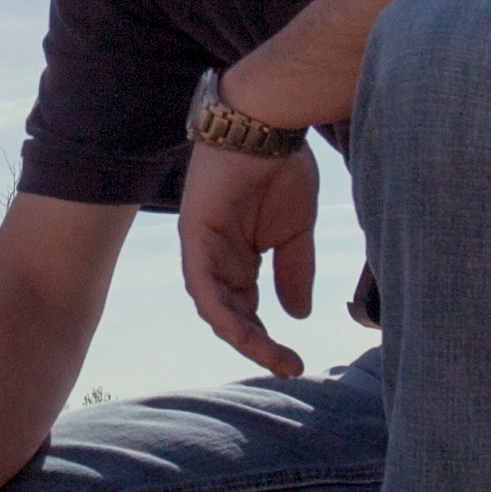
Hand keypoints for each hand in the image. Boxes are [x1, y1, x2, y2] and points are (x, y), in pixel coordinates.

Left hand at [177, 139, 318, 377]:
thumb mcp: (295, 232)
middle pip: (233, 316)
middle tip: (288, 366)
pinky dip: (220, 310)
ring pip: (216, 308)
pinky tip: (242, 331)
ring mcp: (203, 249)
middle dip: (259, 345)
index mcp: (240, 259)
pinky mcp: (193, 236)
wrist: (267, 125)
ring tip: (272, 355)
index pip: (249, 311)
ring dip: (242, 336)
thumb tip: (297, 316)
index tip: (296, 362)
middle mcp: (219, 260)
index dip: (269, 340)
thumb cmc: (281, 168)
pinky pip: (202, 285)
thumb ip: (294, 272)